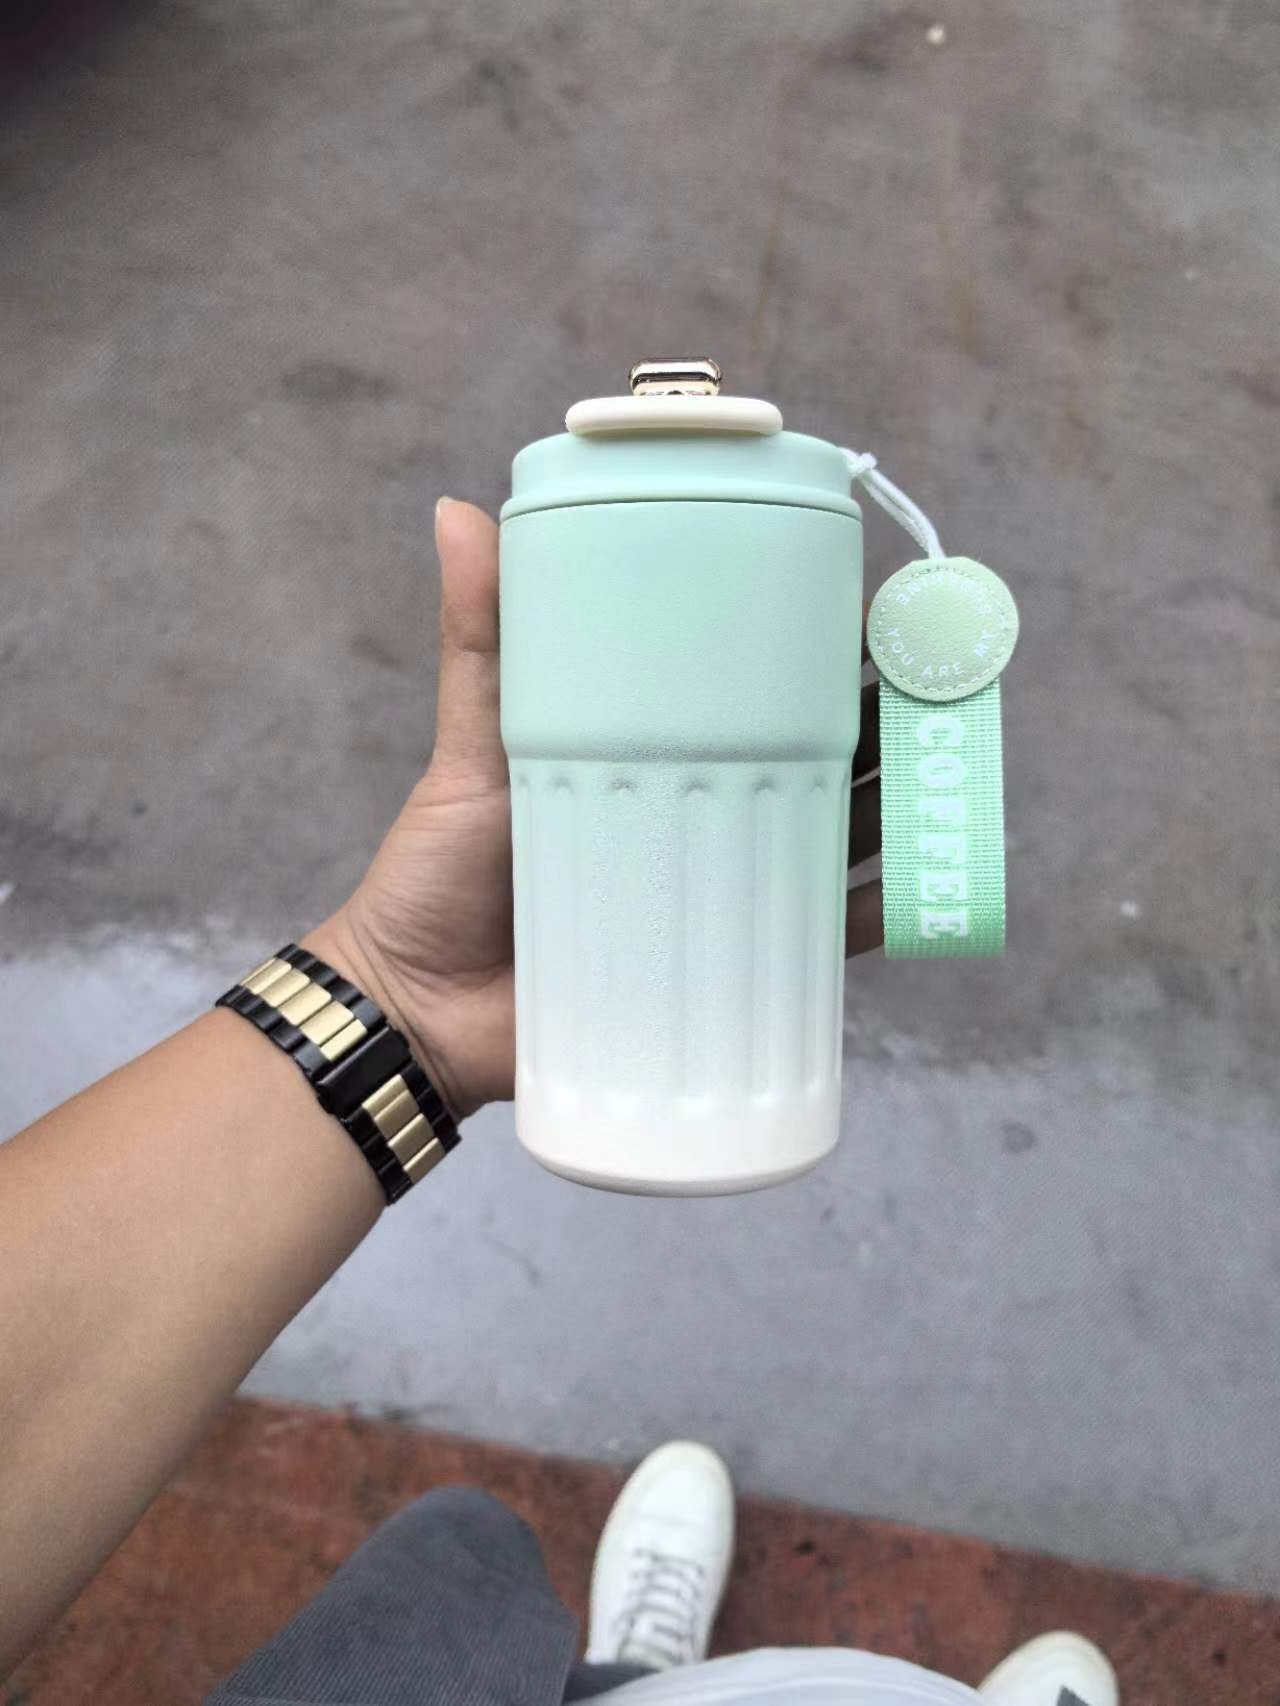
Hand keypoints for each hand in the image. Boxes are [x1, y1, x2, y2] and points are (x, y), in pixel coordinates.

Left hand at [313, 500, 884, 1121]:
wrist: (421, 1012)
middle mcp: (693, 806)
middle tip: (929, 684)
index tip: (867, 607)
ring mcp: (712, 886)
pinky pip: (811, 939)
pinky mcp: (721, 965)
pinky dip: (867, 915)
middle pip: (808, 753)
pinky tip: (919, 887)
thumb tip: (452, 509)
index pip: (747, 684)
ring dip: (892, 802)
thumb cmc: (437, 872)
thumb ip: (481, 645)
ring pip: (827, 834)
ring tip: (940, 769)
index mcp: (648, 746)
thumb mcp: (472, 747)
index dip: (813, 647)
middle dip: (879, 718)